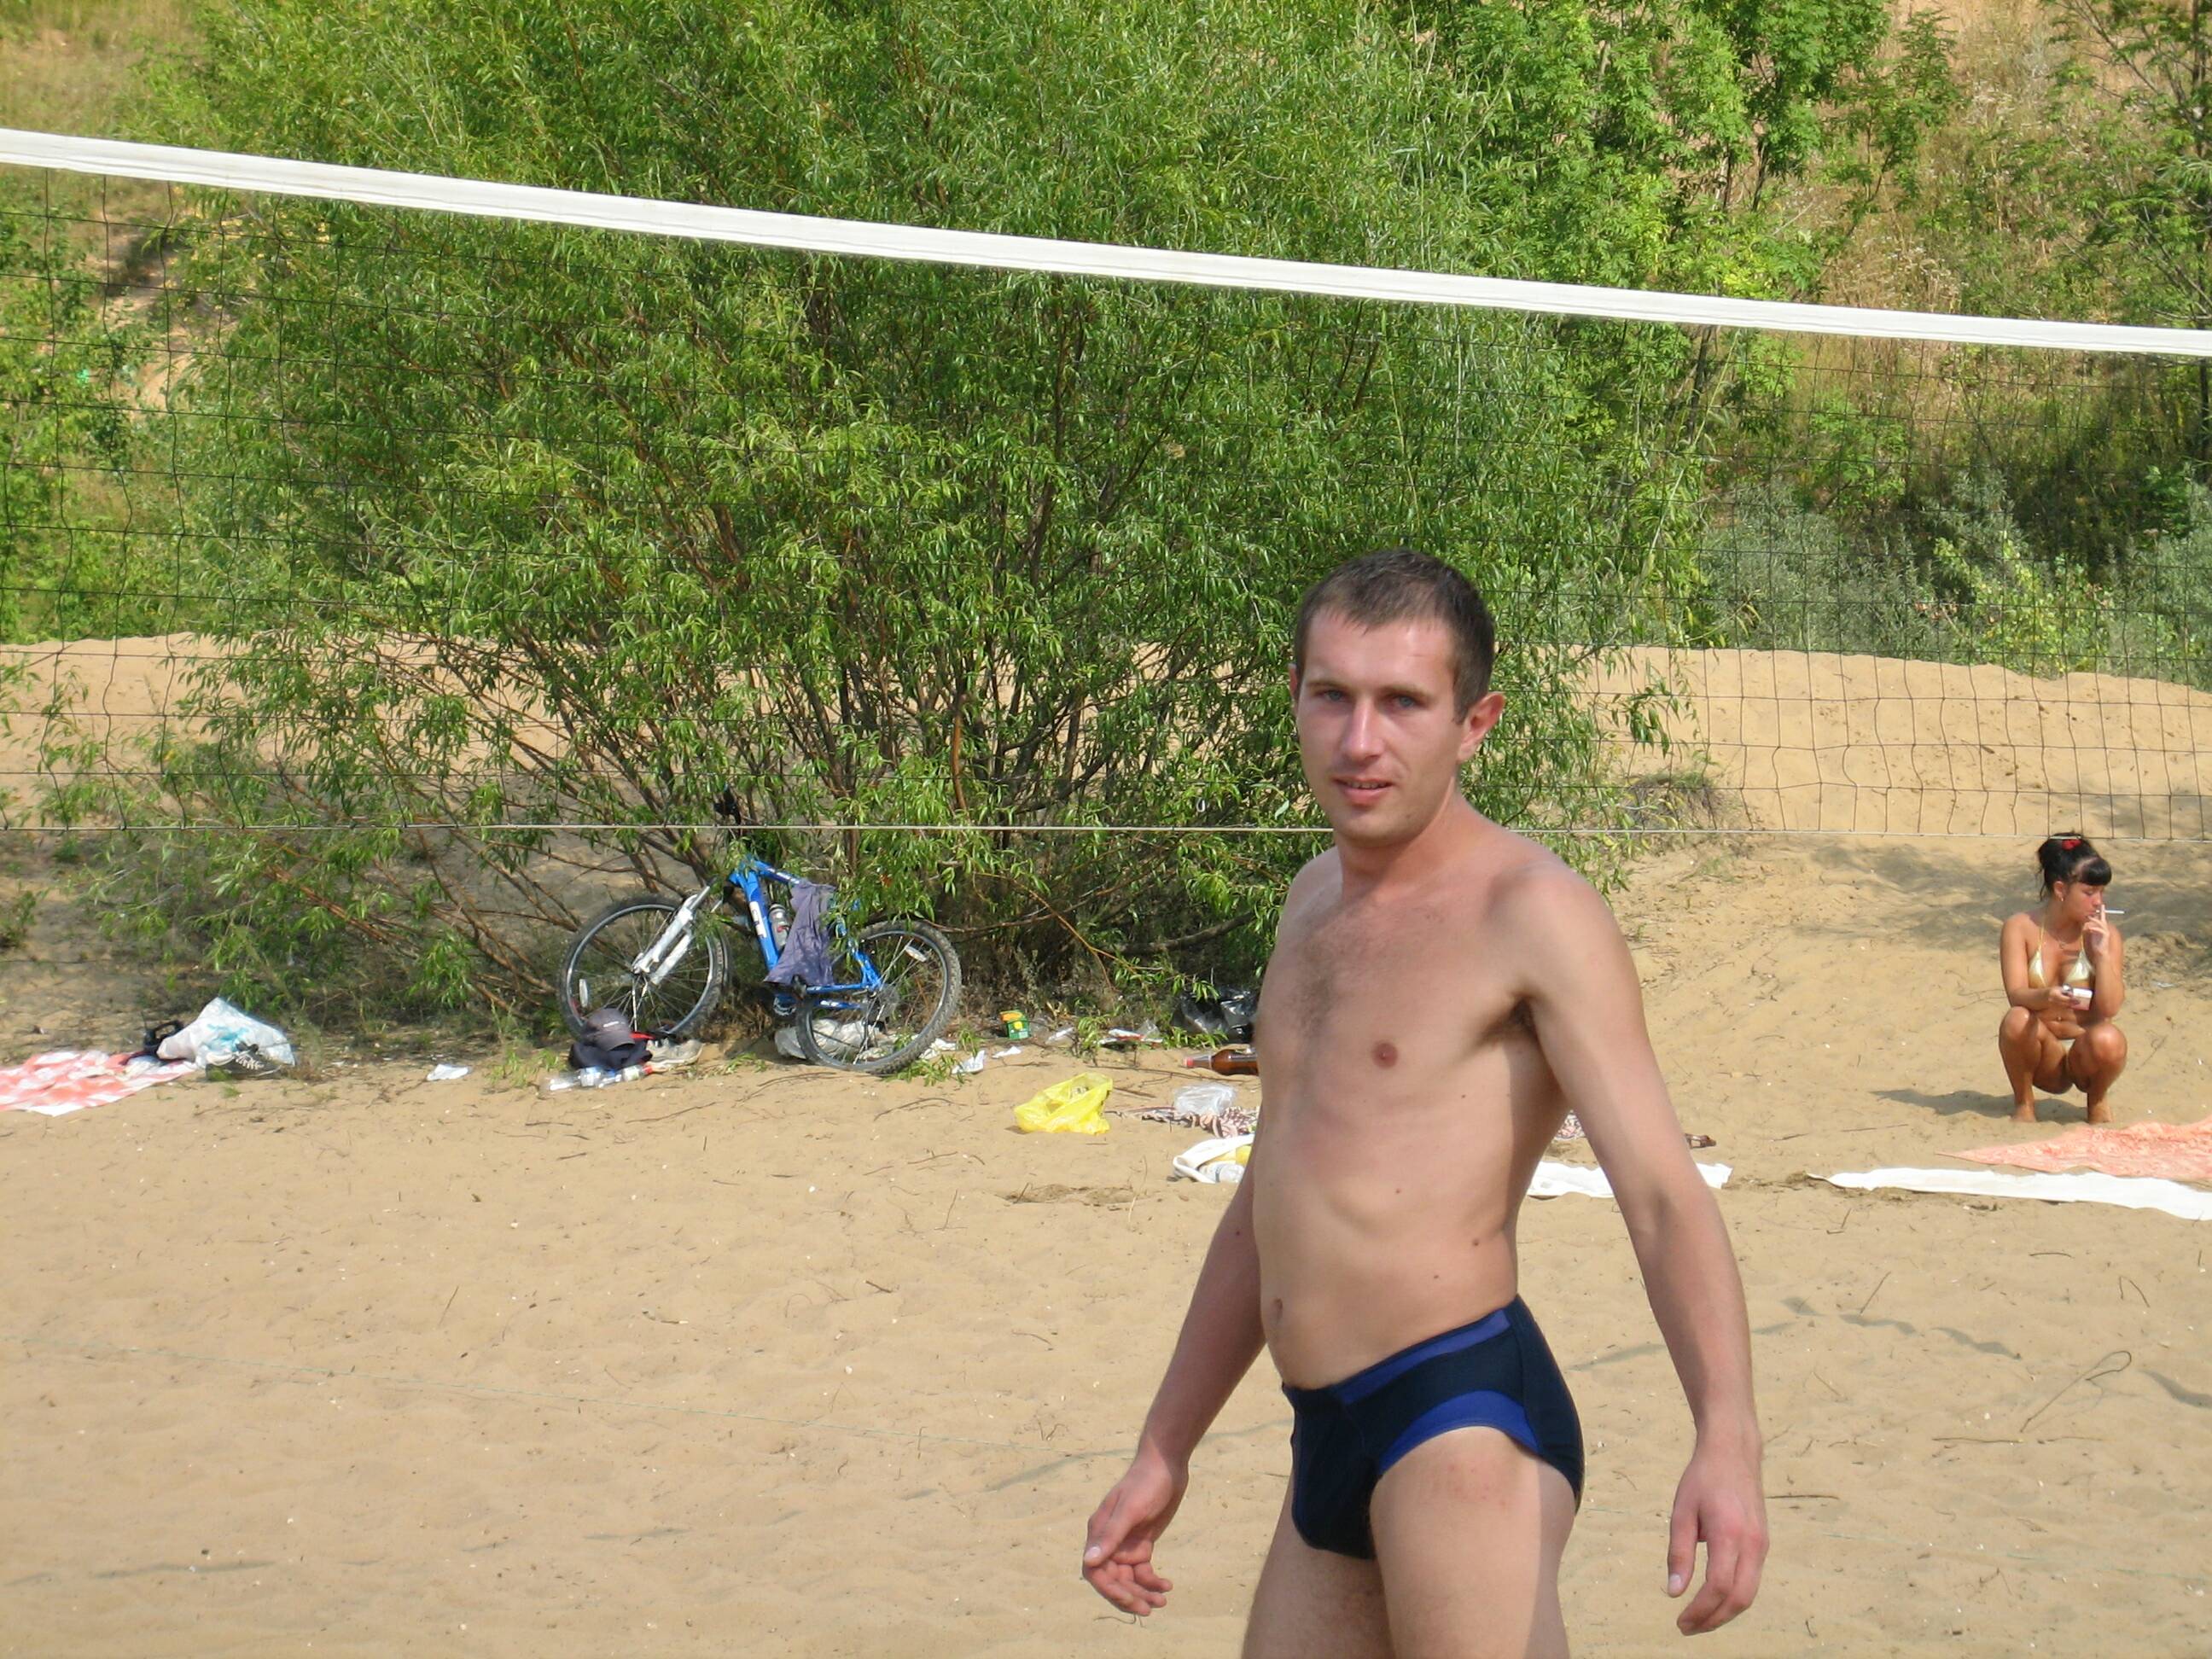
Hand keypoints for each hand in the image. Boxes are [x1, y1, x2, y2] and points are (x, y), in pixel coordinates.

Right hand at [1082, 1444, 1186, 1615]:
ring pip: (1129, 1579)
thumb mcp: (1131, 1510)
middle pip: (1113, 1580)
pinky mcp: (1142, 1543)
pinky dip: (1153, 1581)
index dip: (1109, 1590)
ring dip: (1143, 1592)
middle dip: (1130, 1596)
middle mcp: (1110, 1541)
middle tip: (1150, 1609)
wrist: (1167, 1465)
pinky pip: (1143, 1571)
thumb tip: (1089, 1561)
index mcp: (1099, 1532)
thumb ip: (1111, 1536)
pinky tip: (1168, 1584)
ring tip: (1162, 1601)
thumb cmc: (1146, 1483)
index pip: (1095, 1571)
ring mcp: (1126, 1543)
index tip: (1129, 1599)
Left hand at [1666, 1437, 1767, 1634]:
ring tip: (1698, 1619)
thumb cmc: (1702, 1479)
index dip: (1700, 1610)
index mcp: (1729, 1533)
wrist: (1734, 1452)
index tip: (1680, 1621)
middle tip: (1687, 1627)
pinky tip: (1714, 1599)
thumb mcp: (1681, 1512)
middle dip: (1714, 1620)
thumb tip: (1674, 1592)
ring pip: (1749, 1594)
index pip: (1719, 1586)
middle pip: (1740, 1599)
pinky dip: (1734, 1597)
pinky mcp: (1764, 1544)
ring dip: (1725, 1612)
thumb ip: (1678, 1553)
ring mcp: (1763, 1544)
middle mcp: (1753, 1543)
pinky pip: (1752, 1580)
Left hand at [2083, 913, 2113, 962]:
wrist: (2101, 954)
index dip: (2102, 911)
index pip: (2102, 918)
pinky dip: (2095, 928)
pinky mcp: (2106, 937)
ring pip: (2102, 923)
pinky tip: (2089, 928)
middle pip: (2103, 919)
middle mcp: (2105, 929)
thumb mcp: (2090, 936)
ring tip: (2089, 918)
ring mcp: (2106, 932)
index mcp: (2101, 928)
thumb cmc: (2095, 945)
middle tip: (2095, 909)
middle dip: (2101, 913)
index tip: (2102, 905)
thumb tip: (2084, 925)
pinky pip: (2101, 930)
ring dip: (2095, 920)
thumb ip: (2087, 929)